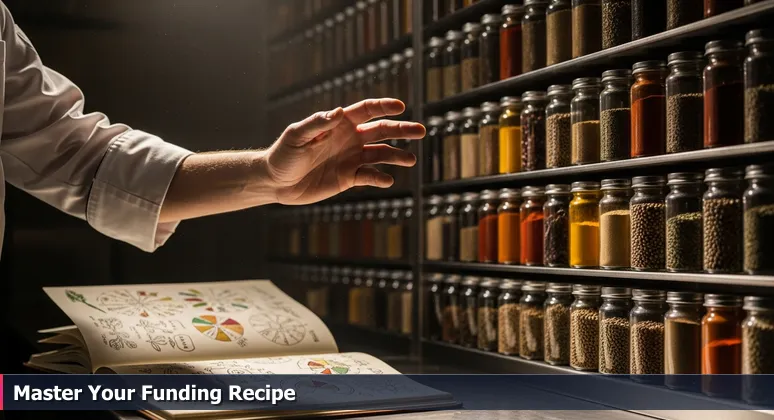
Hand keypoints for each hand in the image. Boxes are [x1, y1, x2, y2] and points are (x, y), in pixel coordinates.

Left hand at [265, 98, 424, 204]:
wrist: (276, 182)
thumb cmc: (283, 153)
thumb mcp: (296, 136)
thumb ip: (317, 123)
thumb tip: (339, 112)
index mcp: (339, 124)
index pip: (367, 111)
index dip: (384, 107)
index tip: (400, 107)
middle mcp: (350, 139)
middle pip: (382, 131)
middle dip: (402, 130)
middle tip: (421, 131)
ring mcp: (351, 158)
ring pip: (381, 154)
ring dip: (397, 156)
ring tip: (410, 160)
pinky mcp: (349, 178)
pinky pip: (369, 176)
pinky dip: (380, 178)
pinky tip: (387, 180)